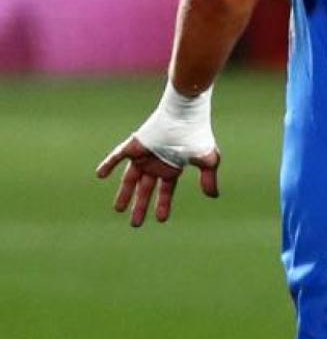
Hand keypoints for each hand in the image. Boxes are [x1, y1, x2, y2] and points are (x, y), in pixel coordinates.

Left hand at [96, 137, 219, 226]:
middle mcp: (155, 164)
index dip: (162, 205)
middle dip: (140, 206)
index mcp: (171, 167)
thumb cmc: (198, 135)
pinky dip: (108, 164)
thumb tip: (213, 196)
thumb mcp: (208, 160)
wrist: (186, 114)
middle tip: (135, 224)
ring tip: (118, 210)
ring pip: (130, 178)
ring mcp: (143, 155)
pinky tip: (100, 175)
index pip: (165, 190)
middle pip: (145, 189)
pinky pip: (117, 156)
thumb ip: (209, 178)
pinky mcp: (134, 145)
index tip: (161, 220)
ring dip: (124, 194)